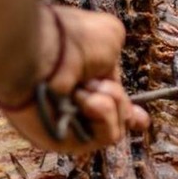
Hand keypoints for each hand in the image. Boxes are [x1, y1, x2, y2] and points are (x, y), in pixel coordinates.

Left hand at [0, 5, 148, 154]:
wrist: (36, 54)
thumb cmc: (67, 40)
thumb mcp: (108, 36)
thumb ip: (115, 59)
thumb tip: (110, 78)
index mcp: (77, 77)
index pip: (106, 101)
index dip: (127, 110)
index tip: (141, 116)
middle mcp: (69, 103)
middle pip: (116, 118)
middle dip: (119, 102)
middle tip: (97, 84)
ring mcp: (67, 125)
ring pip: (116, 128)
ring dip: (110, 102)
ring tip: (83, 88)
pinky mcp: (64, 142)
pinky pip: (106, 136)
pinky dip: (102, 115)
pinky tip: (83, 99)